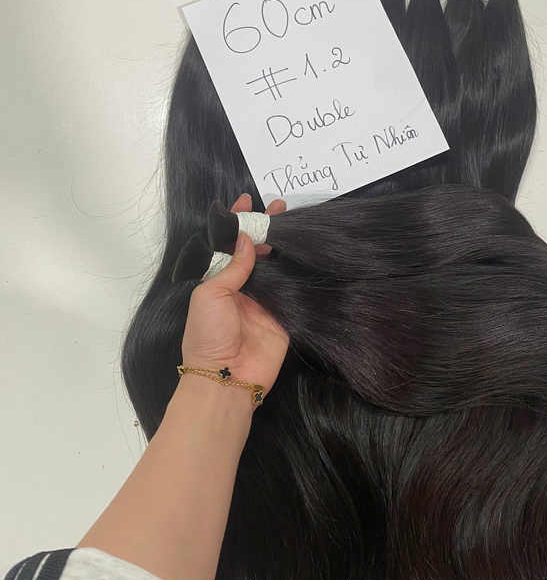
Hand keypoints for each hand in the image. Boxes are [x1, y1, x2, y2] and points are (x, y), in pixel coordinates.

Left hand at [180, 194, 288, 403]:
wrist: (227, 379)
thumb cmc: (208, 335)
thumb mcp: (210, 295)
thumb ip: (232, 267)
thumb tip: (246, 239)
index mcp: (217, 281)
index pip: (228, 246)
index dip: (236, 223)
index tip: (247, 200)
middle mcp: (241, 287)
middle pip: (254, 251)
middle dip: (264, 227)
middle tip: (278, 205)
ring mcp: (264, 300)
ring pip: (275, 265)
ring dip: (282, 243)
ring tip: (293, 220)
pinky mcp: (284, 314)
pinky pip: (292, 287)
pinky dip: (298, 270)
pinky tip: (306, 250)